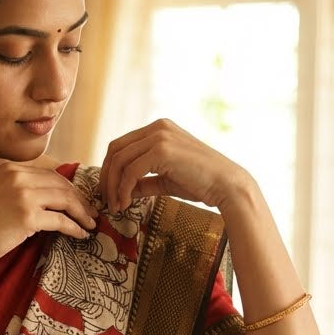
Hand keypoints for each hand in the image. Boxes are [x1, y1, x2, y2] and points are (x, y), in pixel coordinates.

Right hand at [0, 163, 97, 273]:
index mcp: (10, 171)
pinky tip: (81, 235)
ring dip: (82, 213)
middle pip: (61, 185)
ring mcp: (23, 195)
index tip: (79, 201)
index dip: (68, 188)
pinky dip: (75, 228)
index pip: (49, 175)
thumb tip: (44, 203)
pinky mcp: (27, 216)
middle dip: (80, 199)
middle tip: (92, 213)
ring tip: (91, 224)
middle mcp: (18, 178)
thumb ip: (16, 194)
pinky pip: (61, 220)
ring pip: (65, 200)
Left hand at [99, 118, 257, 213]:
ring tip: (116, 206)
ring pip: (119, 160)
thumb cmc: (200, 183)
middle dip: (106, 178)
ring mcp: (160, 136)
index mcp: (158, 129)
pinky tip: (126, 203)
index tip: (109, 193)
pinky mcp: (163, 150)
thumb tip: (121, 191)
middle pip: (115, 150)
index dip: (109, 170)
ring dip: (113, 187)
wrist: (227, 185)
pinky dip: (123, 189)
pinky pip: (131, 171)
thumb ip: (143, 181)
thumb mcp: (165, 180)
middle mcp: (157, 127)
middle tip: (108, 201)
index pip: (121, 146)